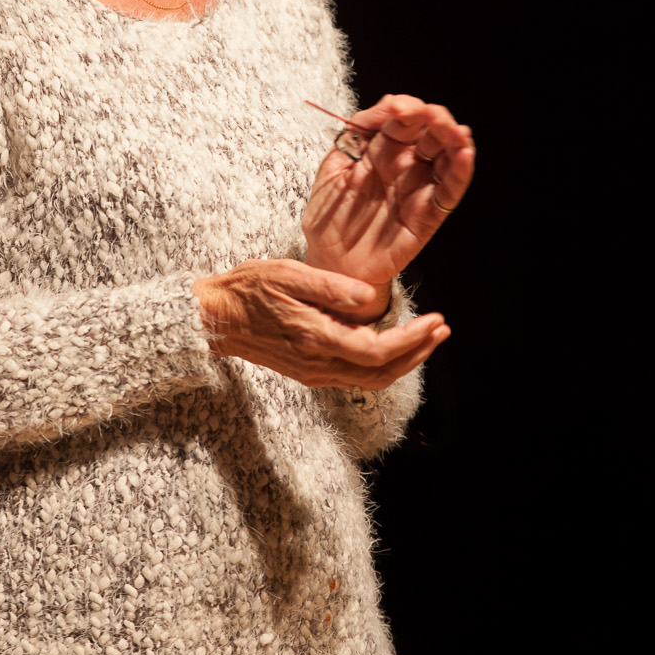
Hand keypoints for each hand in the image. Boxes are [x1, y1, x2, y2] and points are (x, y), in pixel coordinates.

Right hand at [193, 258, 449, 389]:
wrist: (213, 319)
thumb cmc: (248, 289)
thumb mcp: (289, 275)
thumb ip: (332, 288)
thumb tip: (372, 300)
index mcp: (316, 337)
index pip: (378, 350)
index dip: (412, 340)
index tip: (435, 321)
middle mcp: (318, 362)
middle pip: (381, 373)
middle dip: (417, 353)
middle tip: (441, 329)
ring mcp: (313, 372)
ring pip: (370, 379)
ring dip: (403, 362)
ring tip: (426, 339)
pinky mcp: (309, 372)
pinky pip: (354, 377)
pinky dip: (381, 365)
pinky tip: (390, 346)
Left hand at [303, 94, 474, 319]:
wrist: (330, 263)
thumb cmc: (329, 217)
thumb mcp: (333, 167)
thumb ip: (357, 134)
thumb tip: (386, 102)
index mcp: (380, 150)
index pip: (402, 121)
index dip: (404, 109)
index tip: (399, 107)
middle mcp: (405, 166)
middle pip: (429, 134)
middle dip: (434, 119)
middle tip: (431, 115)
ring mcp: (418, 188)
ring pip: (445, 158)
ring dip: (453, 140)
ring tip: (454, 130)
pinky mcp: (429, 214)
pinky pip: (449, 191)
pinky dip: (460, 172)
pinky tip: (464, 153)